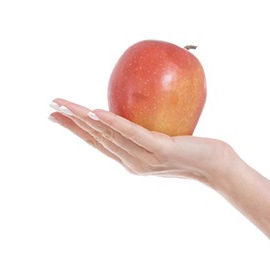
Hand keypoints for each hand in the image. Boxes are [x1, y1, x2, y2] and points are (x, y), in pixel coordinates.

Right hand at [47, 99, 230, 183]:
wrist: (218, 167)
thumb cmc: (195, 150)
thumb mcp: (165, 140)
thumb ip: (147, 129)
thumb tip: (136, 102)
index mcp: (131, 161)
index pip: (97, 144)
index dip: (74, 130)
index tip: (54, 115)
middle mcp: (134, 163)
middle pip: (96, 140)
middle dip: (71, 122)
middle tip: (51, 106)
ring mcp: (145, 158)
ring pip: (109, 136)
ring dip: (84, 119)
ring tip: (66, 105)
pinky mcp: (160, 149)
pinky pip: (132, 134)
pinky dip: (113, 123)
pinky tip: (97, 111)